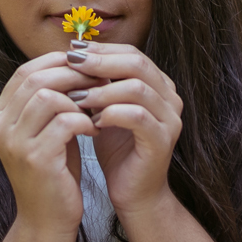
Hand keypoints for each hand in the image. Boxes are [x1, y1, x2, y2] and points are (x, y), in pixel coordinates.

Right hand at [0, 51, 103, 233]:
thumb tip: (77, 60)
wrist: (47, 219)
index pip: (25, 71)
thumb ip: (51, 98)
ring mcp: (14, 142)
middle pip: (35, 79)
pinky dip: (85, 121)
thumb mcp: (46, 129)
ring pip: (47, 97)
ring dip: (79, 98)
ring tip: (97, 108)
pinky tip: (96, 129)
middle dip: (72, 75)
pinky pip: (64, 122)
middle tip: (100, 81)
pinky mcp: (34, 158)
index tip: (87, 65)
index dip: (58, 62)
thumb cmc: (53, 170)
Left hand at [66, 43, 182, 216]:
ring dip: (102, 90)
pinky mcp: (163, 140)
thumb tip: (73, 54)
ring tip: (76, 97)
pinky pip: (137, 116)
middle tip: (71, 64)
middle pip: (137, 63)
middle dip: (100, 62)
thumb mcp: (104, 108)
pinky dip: (112, 113)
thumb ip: (98, 83)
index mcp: (158, 85)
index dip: (101, 50)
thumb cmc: (116, 147)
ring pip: (137, 88)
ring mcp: (170, 119)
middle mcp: (170, 97)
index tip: (71, 51)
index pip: (131, 53)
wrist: (133, 192)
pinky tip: (93, 121)